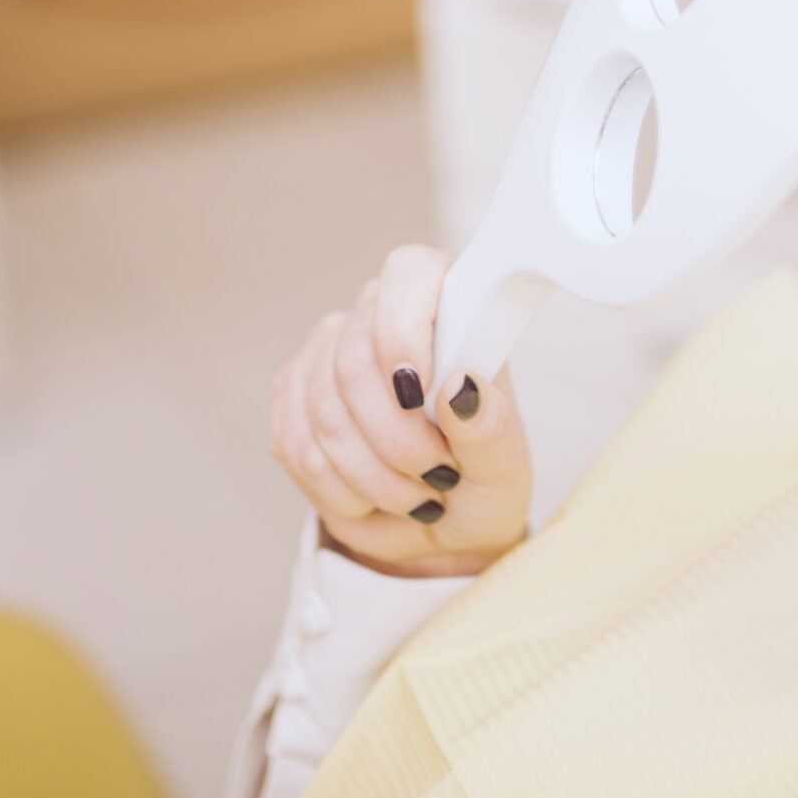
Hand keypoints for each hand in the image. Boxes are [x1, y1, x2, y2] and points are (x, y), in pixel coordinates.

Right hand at [268, 244, 530, 576]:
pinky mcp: (292, 397)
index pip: (410, 274)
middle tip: (438, 476)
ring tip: (415, 495)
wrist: (444, 523)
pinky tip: (372, 497)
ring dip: (373, 476)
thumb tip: (459, 387)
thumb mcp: (504, 466)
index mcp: (445, 306)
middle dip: (397, 441)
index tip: (418, 395)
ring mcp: (325, 352)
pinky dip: (340, 490)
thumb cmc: (481, 479)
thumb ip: (490, 426)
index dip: (403, 331)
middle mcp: (377, 315)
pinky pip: (297, 447)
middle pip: (355, 363)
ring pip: (325, 415)